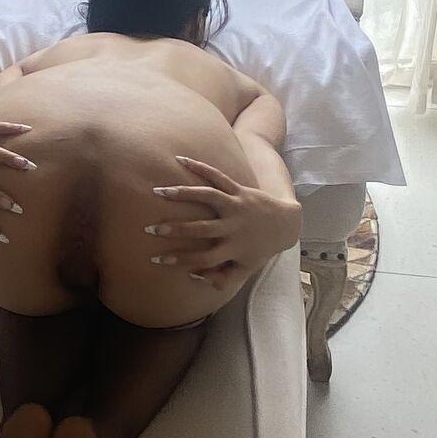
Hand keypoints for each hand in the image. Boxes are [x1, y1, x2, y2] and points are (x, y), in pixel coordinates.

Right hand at [146, 156, 300, 293]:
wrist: (285, 224)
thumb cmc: (259, 249)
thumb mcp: (245, 269)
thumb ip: (223, 279)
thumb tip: (194, 276)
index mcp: (234, 249)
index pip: (203, 259)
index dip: (180, 261)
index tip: (157, 259)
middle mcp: (234, 228)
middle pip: (202, 230)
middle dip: (176, 229)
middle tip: (151, 229)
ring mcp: (236, 206)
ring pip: (208, 197)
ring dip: (184, 193)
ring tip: (160, 191)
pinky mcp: (240, 190)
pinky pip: (218, 176)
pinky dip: (200, 167)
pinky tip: (181, 159)